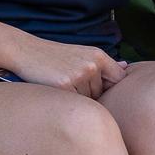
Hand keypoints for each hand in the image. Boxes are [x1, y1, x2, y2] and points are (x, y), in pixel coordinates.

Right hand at [12, 37, 127, 98]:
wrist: (28, 51)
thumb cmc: (56, 56)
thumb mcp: (83, 53)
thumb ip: (103, 63)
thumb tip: (126, 66)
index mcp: (98, 56)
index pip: (119, 78)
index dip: (112, 86)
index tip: (101, 88)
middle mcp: (92, 65)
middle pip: (102, 92)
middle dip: (90, 93)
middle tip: (72, 82)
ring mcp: (79, 75)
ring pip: (88, 99)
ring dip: (78, 97)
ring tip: (63, 83)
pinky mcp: (65, 86)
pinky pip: (74, 102)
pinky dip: (67, 99)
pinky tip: (57, 89)